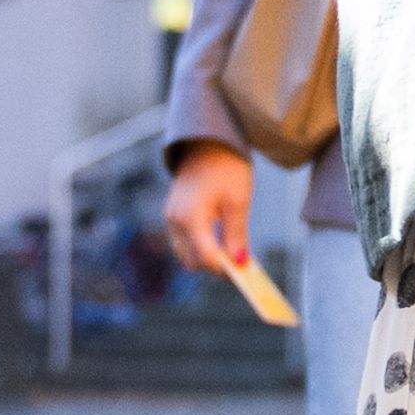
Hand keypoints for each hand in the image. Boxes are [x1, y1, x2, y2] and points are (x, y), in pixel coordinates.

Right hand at [162, 138, 254, 275]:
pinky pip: (184, 242)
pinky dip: (201, 247)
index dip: (225, 268)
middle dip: (216, 266)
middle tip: (241, 263)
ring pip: (186, 254)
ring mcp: (170, 218)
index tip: (244, 271)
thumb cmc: (226, 167)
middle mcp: (174, 221)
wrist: (207, 143)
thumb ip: (237, 235)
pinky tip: (221, 241)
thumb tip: (241, 261)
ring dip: (208, 258)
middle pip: (193, 260)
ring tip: (233, 250)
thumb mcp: (238, 201)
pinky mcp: (173, 216)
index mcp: (190, 217)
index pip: (205, 257)